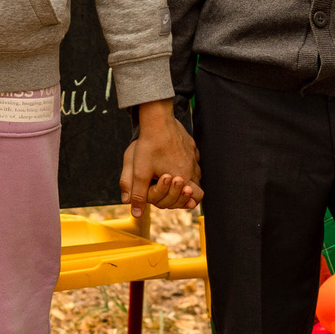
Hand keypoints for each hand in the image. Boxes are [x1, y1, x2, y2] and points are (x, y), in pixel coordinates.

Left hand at [120, 99, 201, 225]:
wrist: (158, 119)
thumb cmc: (149, 146)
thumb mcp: (140, 172)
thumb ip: (139, 195)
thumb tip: (136, 213)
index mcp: (183, 177)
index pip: (194, 199)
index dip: (184, 202)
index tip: (172, 197)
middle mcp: (192, 168)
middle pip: (198, 189)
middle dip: (185, 192)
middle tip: (171, 187)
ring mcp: (194, 156)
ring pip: (196, 174)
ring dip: (186, 178)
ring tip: (170, 174)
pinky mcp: (192, 146)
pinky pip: (193, 159)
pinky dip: (186, 163)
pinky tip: (173, 159)